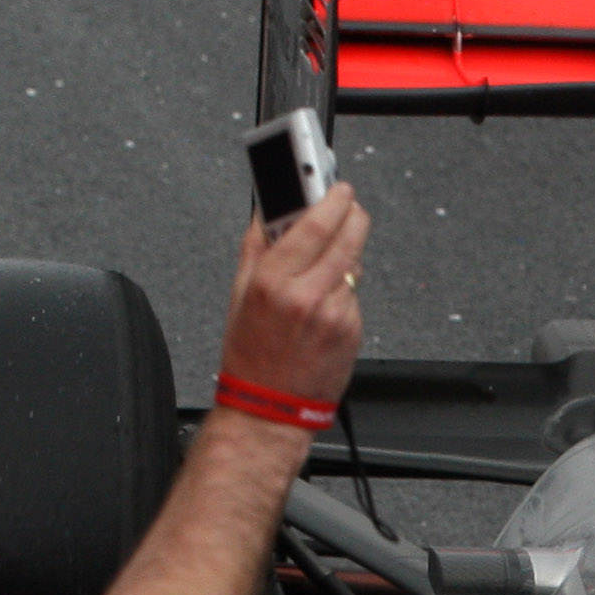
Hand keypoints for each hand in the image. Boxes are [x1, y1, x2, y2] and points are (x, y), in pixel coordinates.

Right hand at [216, 186, 369, 410]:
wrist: (269, 407)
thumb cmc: (250, 354)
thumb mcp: (239, 293)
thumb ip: (256, 245)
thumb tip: (266, 210)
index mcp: (273, 280)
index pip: (314, 223)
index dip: (331, 199)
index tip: (338, 187)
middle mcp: (307, 295)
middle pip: (348, 237)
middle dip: (353, 216)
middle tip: (349, 208)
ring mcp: (334, 314)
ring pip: (353, 267)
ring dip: (345, 259)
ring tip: (322, 271)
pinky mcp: (352, 330)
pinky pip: (355, 296)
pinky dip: (345, 292)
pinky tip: (324, 306)